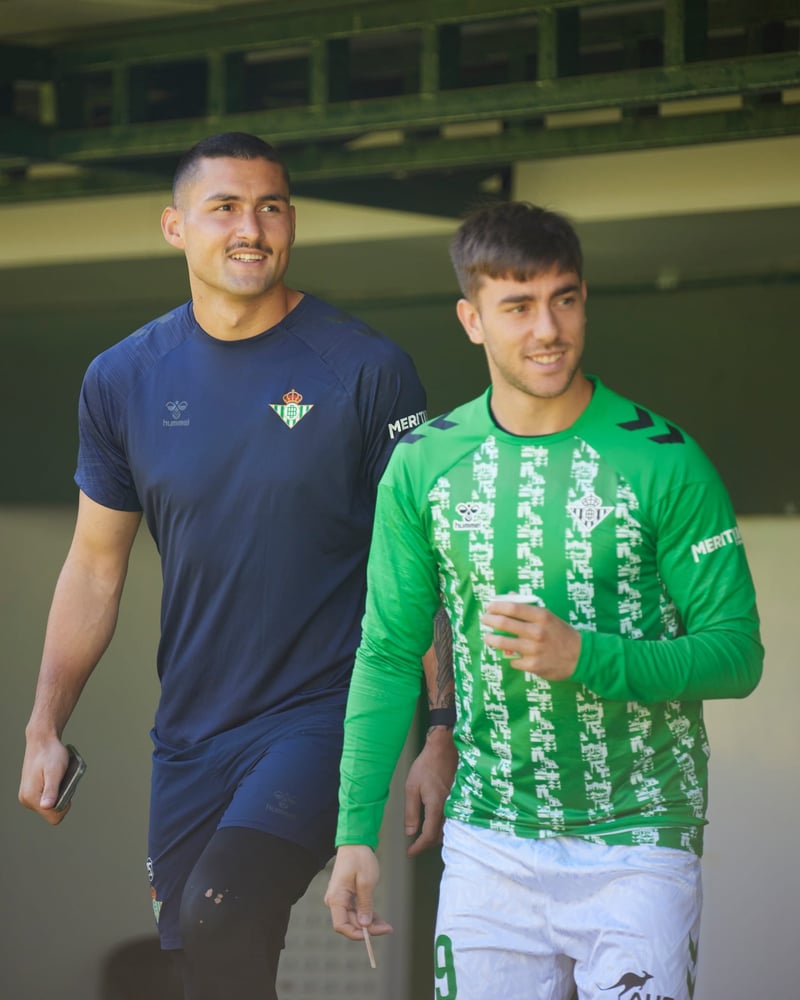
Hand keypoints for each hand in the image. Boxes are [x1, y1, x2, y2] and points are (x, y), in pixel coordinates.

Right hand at [18, 738, 70, 824]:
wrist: (42, 740)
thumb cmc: (51, 753)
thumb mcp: (55, 771)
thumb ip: (51, 790)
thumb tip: (46, 806)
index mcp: (31, 797)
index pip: (53, 817)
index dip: (65, 806)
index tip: (67, 789)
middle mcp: (26, 799)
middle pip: (51, 813)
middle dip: (61, 799)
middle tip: (62, 781)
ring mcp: (27, 796)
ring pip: (49, 806)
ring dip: (57, 794)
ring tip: (58, 778)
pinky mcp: (30, 792)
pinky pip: (46, 799)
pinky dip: (53, 791)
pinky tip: (54, 778)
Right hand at [324, 845, 392, 940]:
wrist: (356, 843)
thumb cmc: (359, 859)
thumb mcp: (366, 882)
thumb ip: (365, 904)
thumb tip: (365, 925)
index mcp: (336, 898)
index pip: (341, 926)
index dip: (356, 934)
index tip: (372, 935)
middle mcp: (335, 901)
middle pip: (350, 923)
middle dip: (368, 928)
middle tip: (388, 928)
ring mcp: (341, 899)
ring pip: (354, 918)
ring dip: (369, 923)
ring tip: (387, 925)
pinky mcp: (347, 896)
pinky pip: (356, 911)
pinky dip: (367, 915)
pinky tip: (379, 918)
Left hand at [404, 726, 457, 857]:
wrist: (445, 749)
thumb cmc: (427, 766)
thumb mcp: (412, 787)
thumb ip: (411, 812)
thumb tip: (410, 832)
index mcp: (436, 807)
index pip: (428, 836)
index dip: (418, 847)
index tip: (410, 853)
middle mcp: (449, 809)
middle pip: (440, 836)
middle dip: (427, 843)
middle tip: (415, 845)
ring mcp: (456, 804)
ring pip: (448, 829)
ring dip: (436, 836)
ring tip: (424, 837)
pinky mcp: (460, 799)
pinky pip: (453, 820)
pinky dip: (444, 827)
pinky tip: (437, 824)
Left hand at [481, 599, 580, 679]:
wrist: (581, 656)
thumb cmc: (561, 633)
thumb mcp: (548, 616)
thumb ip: (528, 607)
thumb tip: (508, 596)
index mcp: (541, 616)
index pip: (513, 607)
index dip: (497, 606)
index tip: (489, 606)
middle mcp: (537, 632)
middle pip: (504, 624)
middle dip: (489, 620)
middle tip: (484, 619)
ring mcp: (534, 650)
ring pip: (503, 643)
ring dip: (491, 639)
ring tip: (487, 637)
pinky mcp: (533, 665)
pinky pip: (513, 660)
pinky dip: (510, 657)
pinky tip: (510, 654)